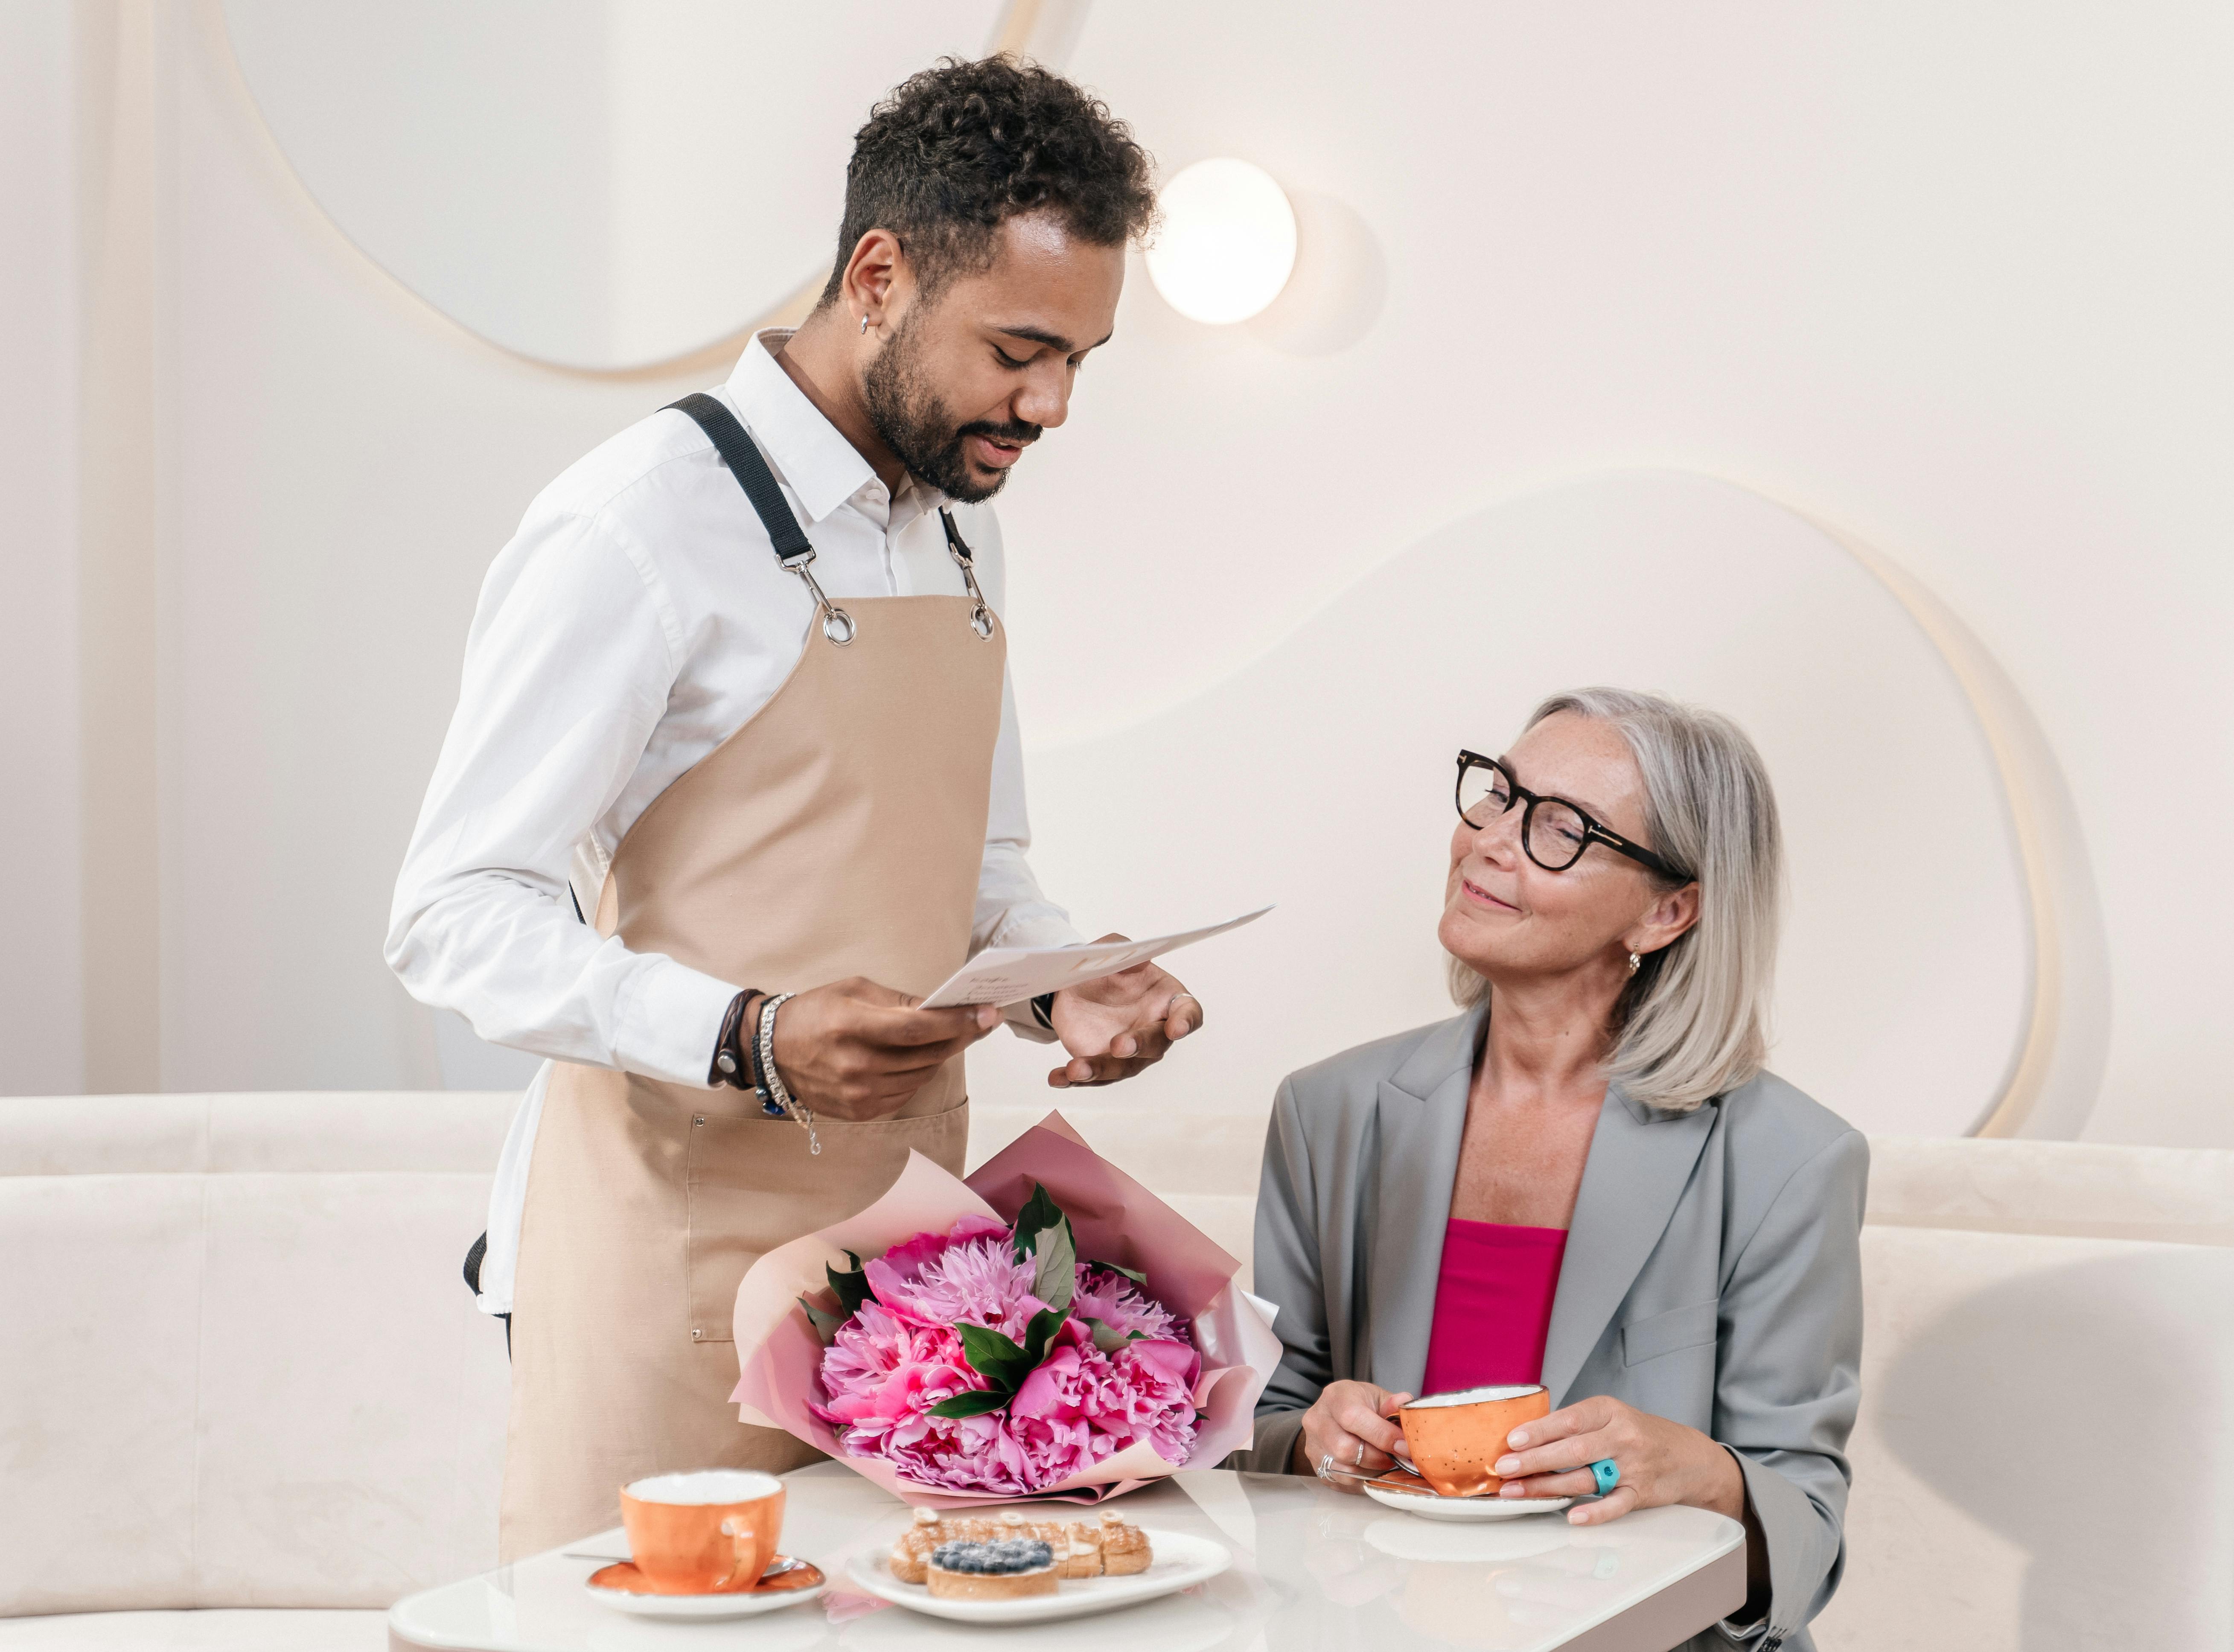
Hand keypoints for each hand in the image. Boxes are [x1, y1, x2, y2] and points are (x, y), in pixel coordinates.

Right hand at [769, 979, 999, 1121]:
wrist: (772, 1050)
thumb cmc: (816, 1011)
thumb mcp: (854, 990)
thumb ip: (899, 1000)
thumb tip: (943, 1007)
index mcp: (852, 1027)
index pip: (918, 1029)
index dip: (957, 1022)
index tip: (988, 1014)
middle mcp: (856, 1066)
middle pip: (926, 1055)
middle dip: (959, 1036)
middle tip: (979, 1021)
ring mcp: (858, 1094)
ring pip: (921, 1076)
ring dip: (938, 1056)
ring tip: (943, 1037)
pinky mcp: (859, 1112)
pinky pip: (906, 1094)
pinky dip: (916, 1075)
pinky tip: (913, 1060)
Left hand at [1046, 937, 1203, 1086]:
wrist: (1074, 988)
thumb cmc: (1106, 970)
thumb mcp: (1110, 950)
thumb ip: (1122, 949)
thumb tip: (1136, 964)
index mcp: (1166, 999)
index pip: (1188, 1012)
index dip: (1186, 1021)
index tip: (1176, 1028)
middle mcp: (1152, 1030)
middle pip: (1155, 1045)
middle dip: (1138, 1046)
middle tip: (1119, 1046)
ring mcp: (1129, 1053)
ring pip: (1121, 1068)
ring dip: (1099, 1069)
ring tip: (1076, 1069)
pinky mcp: (1101, 1063)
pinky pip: (1090, 1076)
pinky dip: (1072, 1079)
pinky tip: (1056, 1078)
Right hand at [1291, 1380, 1412, 1490]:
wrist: (1334, 1415)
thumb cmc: (1361, 1406)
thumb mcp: (1378, 1398)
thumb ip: (1393, 1405)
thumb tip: (1406, 1407)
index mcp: (1336, 1397)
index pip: (1353, 1418)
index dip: (1382, 1436)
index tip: (1404, 1447)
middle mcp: (1318, 1420)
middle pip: (1346, 1448)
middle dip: (1377, 1457)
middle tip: (1393, 1456)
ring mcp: (1312, 1444)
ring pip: (1344, 1469)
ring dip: (1369, 1469)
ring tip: (1380, 1460)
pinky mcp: (1315, 1465)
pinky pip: (1341, 1481)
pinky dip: (1360, 1478)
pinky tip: (1368, 1467)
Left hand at [1491, 1394, 1744, 1525]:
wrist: (1689, 1456)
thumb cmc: (1639, 1434)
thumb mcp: (1610, 1417)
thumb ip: (1575, 1425)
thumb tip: (1526, 1438)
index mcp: (1608, 1411)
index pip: (1568, 1420)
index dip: (1538, 1431)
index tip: (1512, 1441)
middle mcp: (1621, 1436)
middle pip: (1572, 1450)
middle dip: (1534, 1460)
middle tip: (1504, 1469)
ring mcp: (1633, 1467)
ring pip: (1585, 1478)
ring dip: (1547, 1487)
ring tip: (1517, 1492)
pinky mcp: (1641, 1493)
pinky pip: (1615, 1504)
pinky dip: (1594, 1512)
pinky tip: (1573, 1516)